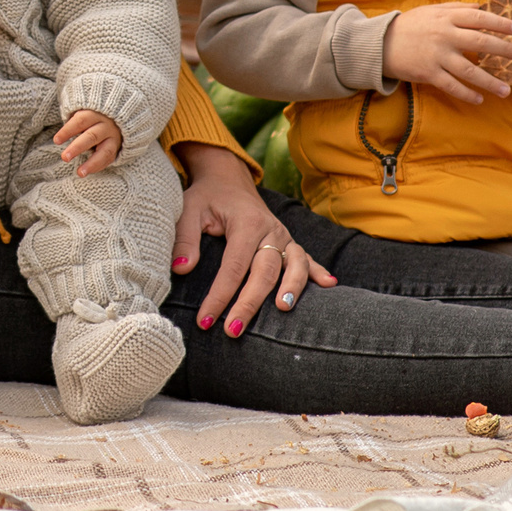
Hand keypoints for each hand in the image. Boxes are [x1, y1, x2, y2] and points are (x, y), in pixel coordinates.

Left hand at [53, 109, 122, 176]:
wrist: (116, 118)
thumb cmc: (91, 116)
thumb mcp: (83, 112)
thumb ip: (73, 121)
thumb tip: (58, 137)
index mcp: (95, 113)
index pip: (80, 121)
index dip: (68, 130)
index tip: (56, 141)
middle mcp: (106, 125)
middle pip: (91, 136)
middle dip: (77, 147)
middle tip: (64, 158)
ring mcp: (113, 137)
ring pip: (105, 151)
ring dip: (92, 163)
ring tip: (79, 173)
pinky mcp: (117, 148)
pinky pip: (109, 159)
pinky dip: (98, 166)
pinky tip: (86, 172)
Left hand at [170, 143, 334, 334]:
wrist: (228, 180)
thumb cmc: (207, 198)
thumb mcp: (188, 210)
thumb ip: (184, 238)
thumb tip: (181, 269)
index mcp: (245, 223)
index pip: (234, 266)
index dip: (220, 296)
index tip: (205, 320)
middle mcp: (270, 230)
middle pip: (265, 271)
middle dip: (250, 303)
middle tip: (233, 330)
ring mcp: (283, 237)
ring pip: (294, 264)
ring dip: (291, 288)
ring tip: (282, 310)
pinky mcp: (289, 242)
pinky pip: (308, 259)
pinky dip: (319, 272)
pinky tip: (329, 286)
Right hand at [381, 2, 511, 104]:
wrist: (380, 43)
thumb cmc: (410, 25)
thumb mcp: (432, 10)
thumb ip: (457, 8)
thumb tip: (483, 6)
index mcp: (446, 18)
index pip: (478, 18)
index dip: (499, 23)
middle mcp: (444, 36)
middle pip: (480, 43)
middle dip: (503, 50)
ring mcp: (437, 56)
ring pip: (469, 70)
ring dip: (490, 81)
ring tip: (506, 90)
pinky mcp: (428, 73)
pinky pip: (452, 86)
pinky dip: (466, 93)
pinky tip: (479, 99)